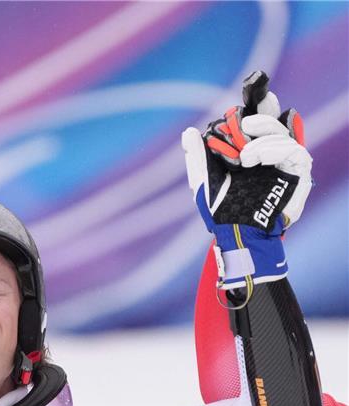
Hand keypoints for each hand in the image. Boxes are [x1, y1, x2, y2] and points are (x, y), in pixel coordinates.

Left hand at [182, 71, 311, 294]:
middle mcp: (268, 151)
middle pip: (274, 117)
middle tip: (244, 117)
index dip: (255, 103)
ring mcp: (284, 161)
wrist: (236, 234)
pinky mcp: (298, 173)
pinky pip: (295, 150)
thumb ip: (197, 157)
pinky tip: (256, 158)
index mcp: (248, 148)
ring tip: (243, 156)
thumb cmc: (220, 210)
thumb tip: (188, 132)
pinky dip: (274, 149)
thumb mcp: (203, 181)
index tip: (248, 90)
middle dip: (263, 108)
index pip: (255, 119)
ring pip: (283, 131)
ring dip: (262, 137)